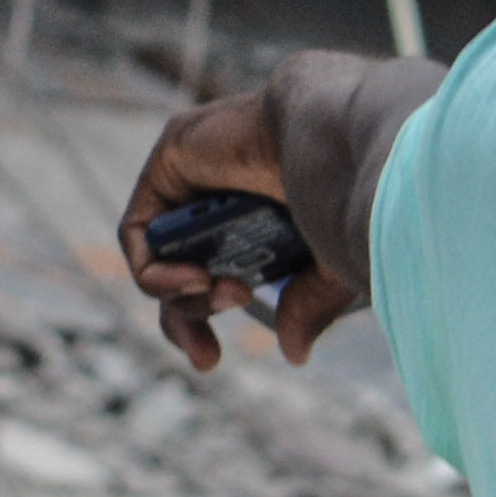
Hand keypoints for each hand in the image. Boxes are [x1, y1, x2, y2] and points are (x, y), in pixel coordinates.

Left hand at [118, 74, 372, 371]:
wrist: (340, 137)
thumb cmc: (354, 191)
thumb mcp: (335, 265)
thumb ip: (308, 305)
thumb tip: (294, 352)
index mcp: (274, 218)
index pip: (220, 273)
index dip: (202, 318)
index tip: (209, 359)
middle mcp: (234, 195)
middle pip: (183, 270)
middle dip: (186, 319)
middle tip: (205, 357)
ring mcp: (201, 174)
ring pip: (162, 255)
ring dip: (180, 297)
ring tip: (218, 295)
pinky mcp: (174, 154)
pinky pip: (141, 230)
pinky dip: (154, 268)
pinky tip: (190, 279)